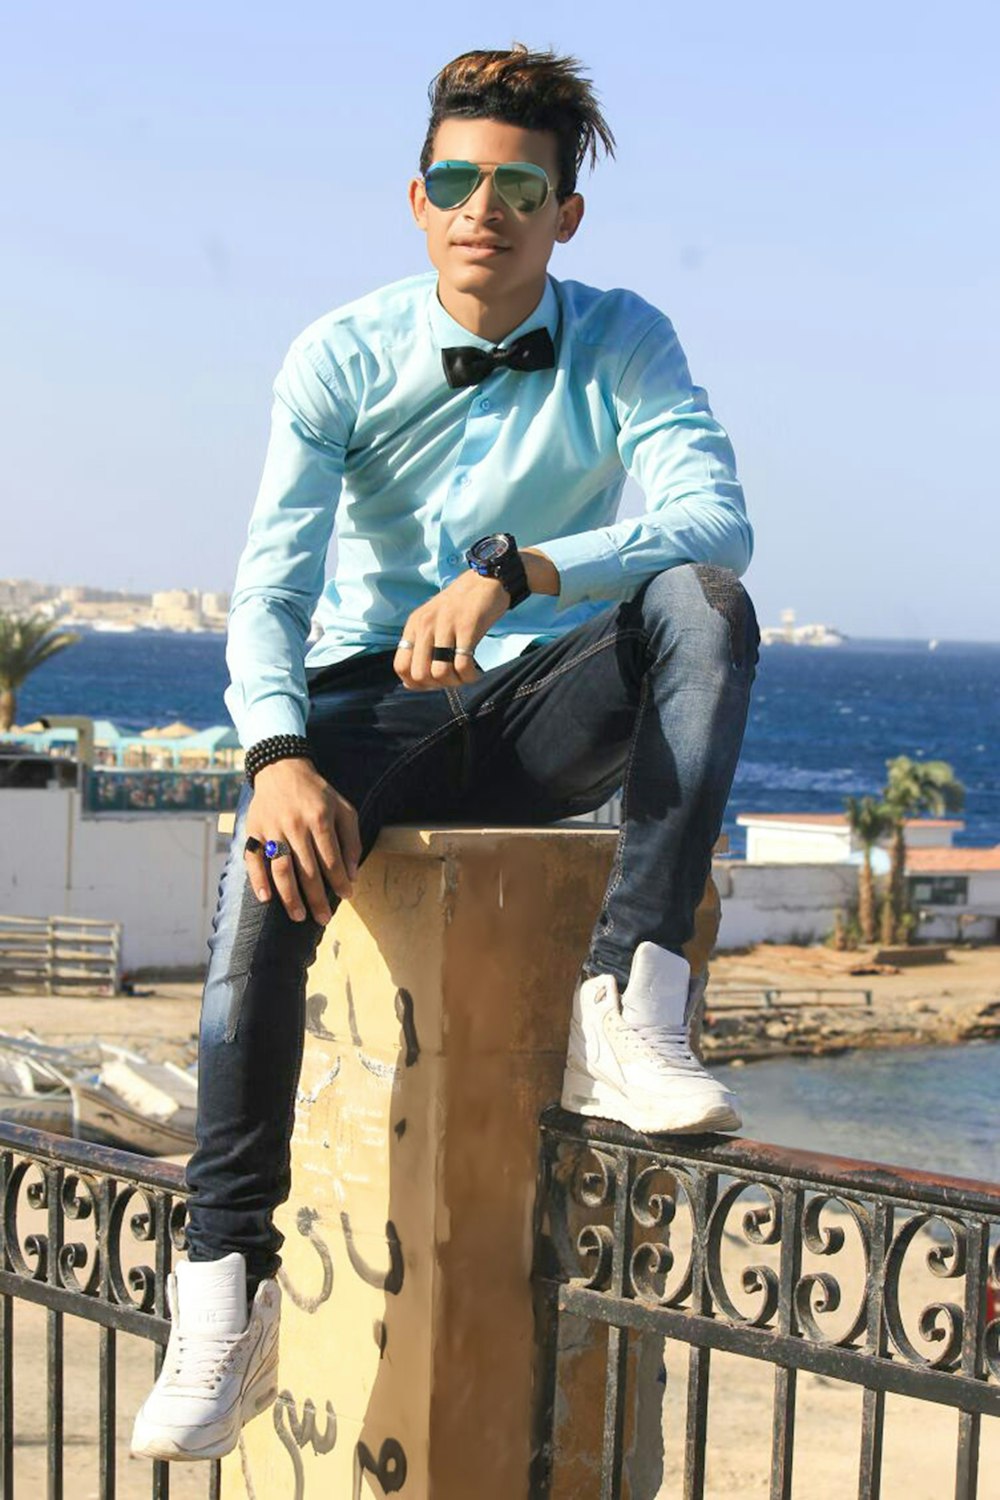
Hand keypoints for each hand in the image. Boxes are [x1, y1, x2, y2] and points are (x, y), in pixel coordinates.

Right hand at [244, 758, 361, 923]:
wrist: (282, 770)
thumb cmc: (318, 794)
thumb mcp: (343, 809)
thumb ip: (351, 840)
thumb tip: (352, 874)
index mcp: (320, 818)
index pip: (331, 859)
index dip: (339, 881)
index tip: (346, 896)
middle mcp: (295, 825)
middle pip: (307, 870)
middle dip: (317, 898)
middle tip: (324, 918)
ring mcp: (272, 829)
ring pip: (281, 869)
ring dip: (290, 897)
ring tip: (299, 917)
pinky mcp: (253, 831)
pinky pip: (254, 860)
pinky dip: (258, 880)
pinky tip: (266, 898)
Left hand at [394, 570, 508, 689]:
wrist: (486, 579)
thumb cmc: (461, 605)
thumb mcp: (433, 620)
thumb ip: (422, 644)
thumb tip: (415, 681)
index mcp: (414, 625)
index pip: (400, 666)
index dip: (415, 683)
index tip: (433, 682)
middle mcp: (426, 625)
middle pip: (419, 674)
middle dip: (437, 685)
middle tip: (452, 679)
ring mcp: (446, 625)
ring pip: (440, 672)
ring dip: (455, 682)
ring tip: (465, 675)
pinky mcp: (467, 627)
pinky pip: (462, 665)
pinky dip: (470, 676)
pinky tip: (476, 672)